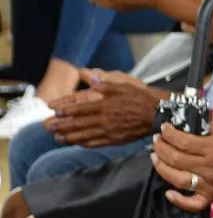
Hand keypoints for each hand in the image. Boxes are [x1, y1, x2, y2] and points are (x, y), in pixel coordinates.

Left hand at [43, 69, 162, 146]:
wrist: (158, 115)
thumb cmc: (141, 98)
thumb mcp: (123, 85)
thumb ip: (103, 82)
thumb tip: (87, 74)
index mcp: (106, 105)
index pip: (81, 108)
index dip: (67, 110)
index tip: (54, 111)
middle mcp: (106, 119)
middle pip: (79, 123)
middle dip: (62, 125)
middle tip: (48, 127)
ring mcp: (110, 131)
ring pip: (85, 135)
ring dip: (70, 137)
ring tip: (57, 137)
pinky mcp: (116, 139)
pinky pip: (97, 143)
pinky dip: (85, 143)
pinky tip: (77, 144)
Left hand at [151, 121, 212, 211]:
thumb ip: (204, 128)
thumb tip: (181, 125)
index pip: (184, 141)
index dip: (169, 134)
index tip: (164, 128)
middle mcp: (210, 167)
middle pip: (176, 158)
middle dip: (161, 147)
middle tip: (157, 140)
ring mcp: (208, 184)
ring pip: (177, 179)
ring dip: (161, 168)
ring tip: (155, 157)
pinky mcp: (208, 198)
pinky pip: (192, 203)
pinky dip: (178, 200)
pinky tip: (168, 193)